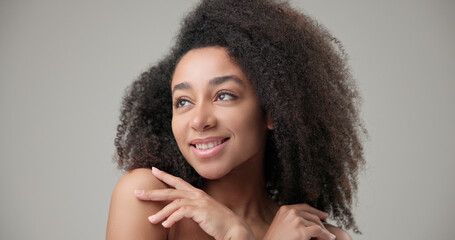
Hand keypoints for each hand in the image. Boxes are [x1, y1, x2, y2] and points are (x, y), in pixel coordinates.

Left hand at [135, 167, 254, 239]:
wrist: (233, 228)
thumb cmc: (218, 222)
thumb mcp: (202, 212)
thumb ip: (190, 209)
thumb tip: (176, 212)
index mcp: (197, 193)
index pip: (178, 182)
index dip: (165, 176)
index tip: (153, 171)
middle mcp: (197, 195)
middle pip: (170, 191)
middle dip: (153, 192)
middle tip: (137, 193)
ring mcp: (199, 202)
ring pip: (174, 203)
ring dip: (161, 212)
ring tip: (150, 219)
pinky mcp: (200, 210)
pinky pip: (181, 212)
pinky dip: (171, 218)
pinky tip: (165, 225)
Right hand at [263, 204, 335, 239]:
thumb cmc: (275, 239)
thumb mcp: (281, 224)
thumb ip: (292, 219)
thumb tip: (309, 221)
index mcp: (285, 209)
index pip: (304, 207)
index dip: (316, 211)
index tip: (324, 215)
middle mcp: (291, 212)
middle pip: (312, 215)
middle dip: (321, 224)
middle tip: (326, 231)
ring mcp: (296, 220)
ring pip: (316, 224)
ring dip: (323, 231)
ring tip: (328, 237)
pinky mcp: (301, 230)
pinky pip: (318, 231)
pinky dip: (325, 235)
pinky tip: (328, 238)